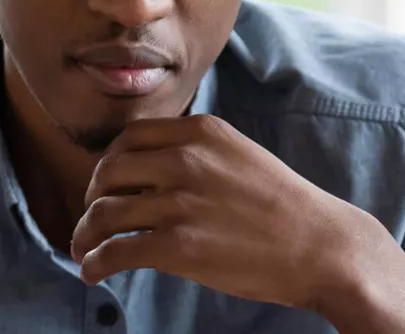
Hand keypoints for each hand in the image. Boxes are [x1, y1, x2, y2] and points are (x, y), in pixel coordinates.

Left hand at [69, 114, 382, 312]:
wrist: (321, 246)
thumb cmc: (282, 207)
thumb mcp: (239, 155)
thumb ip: (196, 153)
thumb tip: (145, 172)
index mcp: (201, 132)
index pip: (128, 138)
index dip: (107, 164)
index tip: (105, 185)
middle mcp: (186, 160)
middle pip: (107, 172)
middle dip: (91, 198)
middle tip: (93, 220)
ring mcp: (181, 203)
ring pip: (103, 213)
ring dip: (84, 235)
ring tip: (83, 250)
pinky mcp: (179, 247)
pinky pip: (115, 251)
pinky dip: (94, 263)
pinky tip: (93, 273)